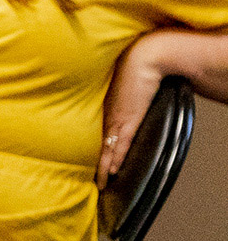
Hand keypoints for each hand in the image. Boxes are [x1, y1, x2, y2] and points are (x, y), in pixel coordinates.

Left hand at [98, 26, 227, 180]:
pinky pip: (121, 144)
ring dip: (105, 167)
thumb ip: (131, 100)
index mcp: (110, 107)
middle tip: (96, 182)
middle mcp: (110, 114)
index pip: (102, 135)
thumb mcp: (131, 88)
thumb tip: (136, 106)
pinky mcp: (128, 118)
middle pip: (102, 145)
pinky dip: (115, 158)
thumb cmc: (139, 67)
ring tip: (102, 184)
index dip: (98, 152)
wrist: (146, 57)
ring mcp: (118, 117)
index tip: (94, 167)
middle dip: (97, 165)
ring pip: (108, 148)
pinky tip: (111, 171)